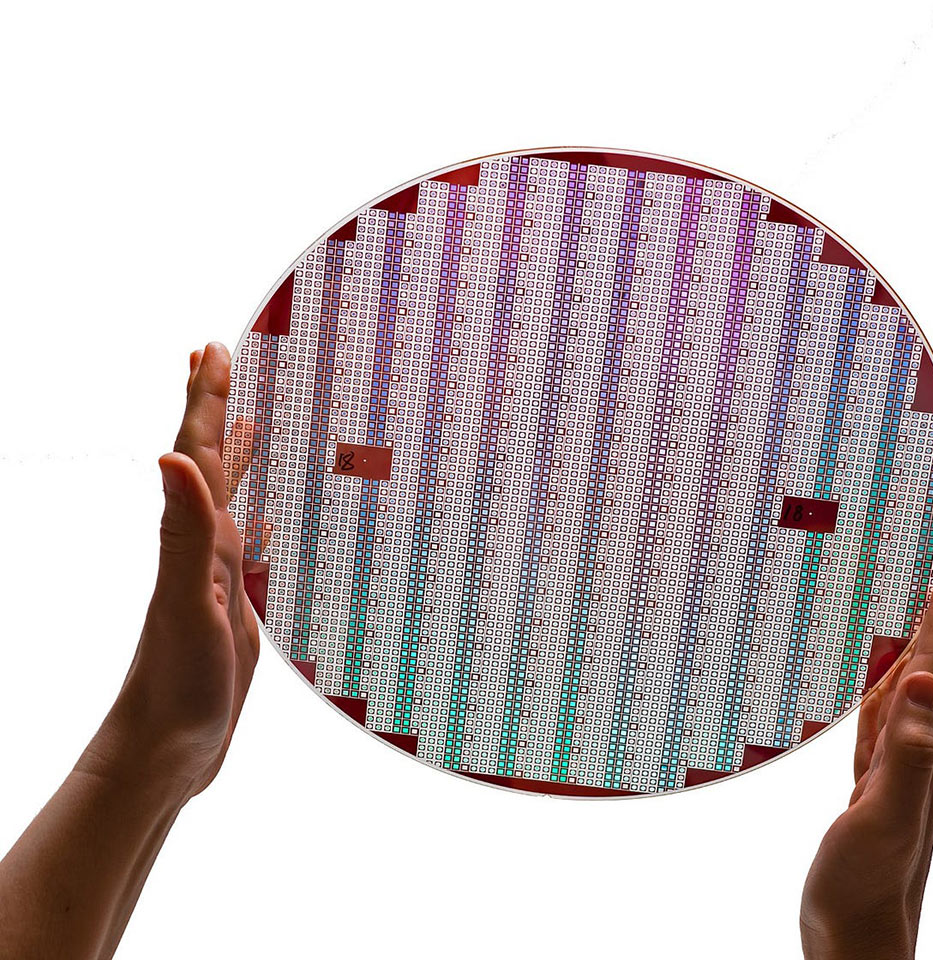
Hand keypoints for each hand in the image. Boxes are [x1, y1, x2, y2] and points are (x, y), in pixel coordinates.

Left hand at [95, 342, 260, 799]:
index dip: (205, 399)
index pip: (199, 453)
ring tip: (246, 417)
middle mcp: (202, 547)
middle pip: (207, 462)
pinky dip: (254, 514)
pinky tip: (264, 514)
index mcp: (196, 539)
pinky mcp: (233, 604)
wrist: (167, 748)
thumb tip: (171, 454)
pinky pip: (245, 542)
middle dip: (213, 408)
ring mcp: (216, 576)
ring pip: (228, 498)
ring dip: (233, 454)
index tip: (212, 348)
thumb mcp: (188, 604)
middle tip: (219, 359)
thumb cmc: (175, 683)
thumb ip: (184, 532)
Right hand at [800, 560, 932, 959]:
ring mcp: (893, 771)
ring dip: (914, 649)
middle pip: (932, 672)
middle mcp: (915, 753)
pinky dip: (879, 693)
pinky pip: (878, 724)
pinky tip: (876, 687)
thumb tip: (930, 680)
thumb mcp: (888, 814)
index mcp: (923, 752)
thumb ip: (910, 751)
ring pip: (906, 694)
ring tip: (918, 614)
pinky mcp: (869, 787)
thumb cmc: (868, 885)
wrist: (854, 938)